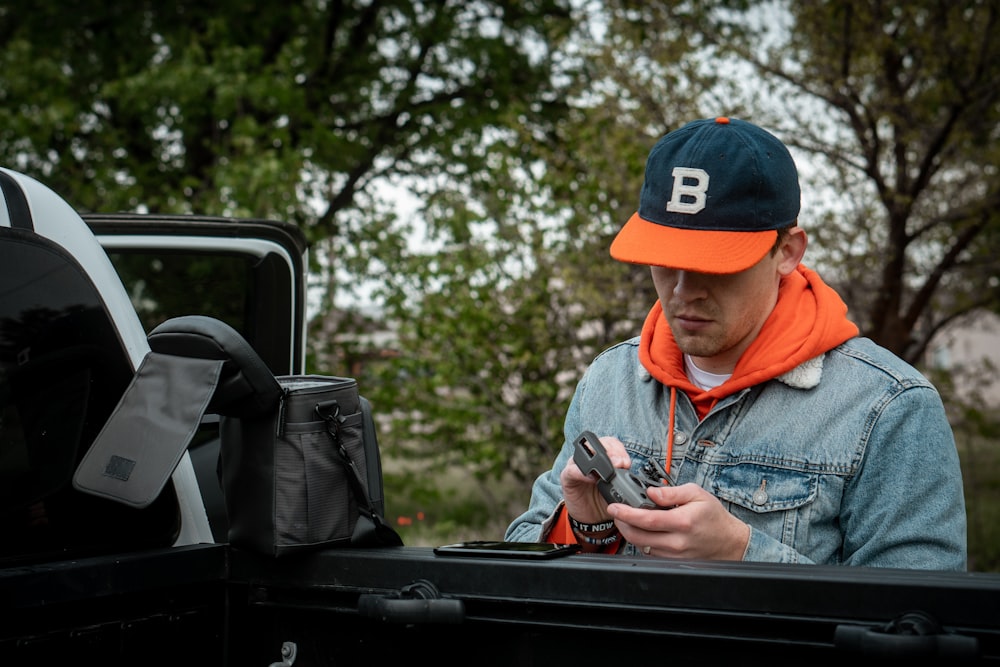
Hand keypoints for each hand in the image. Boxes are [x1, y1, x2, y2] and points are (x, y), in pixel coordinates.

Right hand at [560, 435, 631, 523]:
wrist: (591, 518)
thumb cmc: (605, 500)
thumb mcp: (619, 490)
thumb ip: (625, 481)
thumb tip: (632, 477)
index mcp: (603, 457)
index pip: (611, 444)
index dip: (619, 450)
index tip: (627, 463)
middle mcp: (588, 458)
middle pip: (598, 444)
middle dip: (612, 452)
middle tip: (620, 464)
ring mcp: (576, 466)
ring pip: (583, 453)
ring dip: (597, 460)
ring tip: (608, 471)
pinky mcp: (567, 477)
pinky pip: (572, 470)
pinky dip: (582, 473)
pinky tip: (592, 479)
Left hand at [608, 483, 749, 560]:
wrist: (728, 541)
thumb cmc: (713, 517)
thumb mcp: (696, 494)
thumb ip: (671, 492)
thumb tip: (651, 491)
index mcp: (682, 522)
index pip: (646, 519)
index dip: (626, 513)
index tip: (614, 507)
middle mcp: (676, 542)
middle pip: (637, 536)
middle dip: (621, 523)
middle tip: (616, 511)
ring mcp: (674, 555)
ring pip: (641, 546)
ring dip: (630, 532)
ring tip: (629, 518)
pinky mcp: (672, 561)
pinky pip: (649, 552)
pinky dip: (641, 540)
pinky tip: (643, 529)